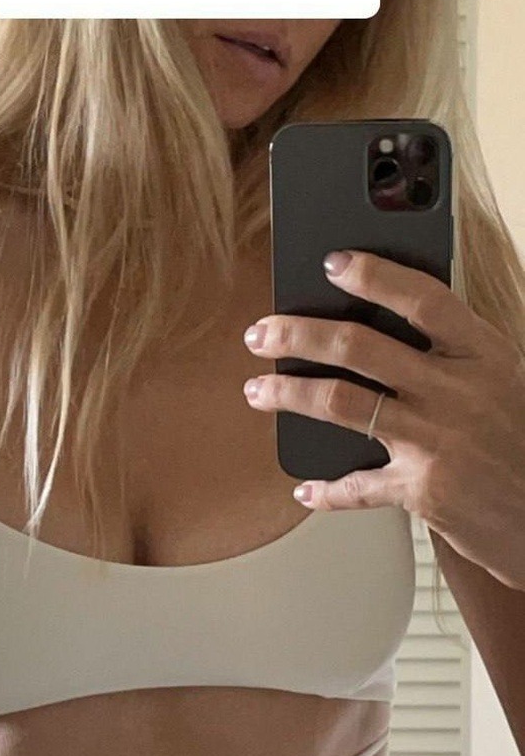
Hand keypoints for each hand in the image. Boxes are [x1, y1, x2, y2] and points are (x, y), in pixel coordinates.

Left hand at [242, 248, 524, 590]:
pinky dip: (327, 490)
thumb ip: (452, 352)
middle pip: (360, 347)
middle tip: (261, 334)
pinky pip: (359, 487)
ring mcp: (437, 442)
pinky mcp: (423, 491)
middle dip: (298, 335)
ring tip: (257, 391)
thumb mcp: (501, 379)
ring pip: (341, 403)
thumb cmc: (519, 441)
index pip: (423, 298)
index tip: (332, 263)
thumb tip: (377, 322)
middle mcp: (457, 392)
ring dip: (289, 394)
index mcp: (482, 354)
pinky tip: (305, 489)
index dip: (374, 275)